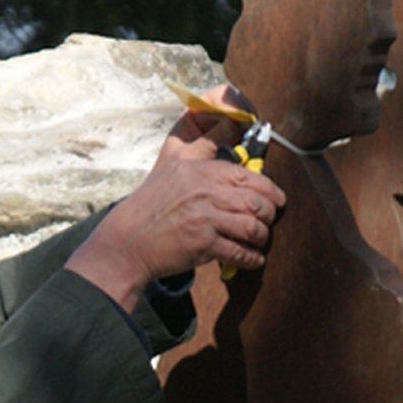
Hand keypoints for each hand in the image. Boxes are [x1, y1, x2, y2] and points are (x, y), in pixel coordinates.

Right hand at [66, 85, 285, 310]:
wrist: (125, 242)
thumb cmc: (148, 206)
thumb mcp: (169, 167)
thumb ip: (198, 151)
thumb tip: (229, 143)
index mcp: (198, 170)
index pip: (246, 175)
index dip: (269, 188)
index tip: (276, 198)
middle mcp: (204, 191)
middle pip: (255, 201)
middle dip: (269, 214)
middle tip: (269, 220)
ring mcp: (204, 219)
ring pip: (252, 227)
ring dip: (262, 236)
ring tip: (260, 240)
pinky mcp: (202, 245)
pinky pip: (239, 252)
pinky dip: (252, 258)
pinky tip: (253, 259)